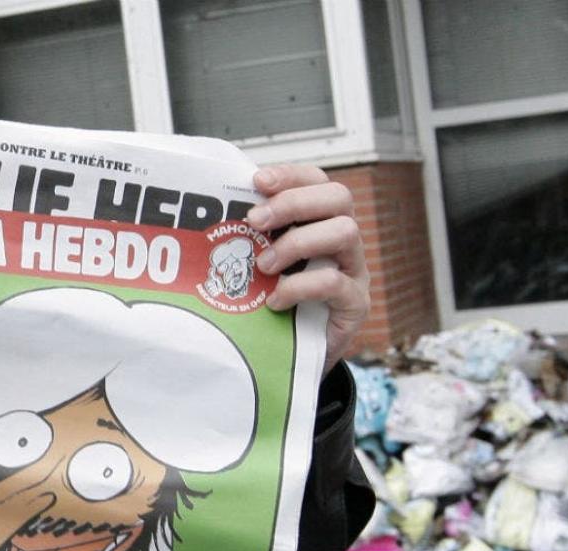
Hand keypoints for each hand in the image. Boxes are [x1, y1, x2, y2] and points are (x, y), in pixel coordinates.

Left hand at [247, 164, 369, 377]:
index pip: (318, 181)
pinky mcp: (356, 304)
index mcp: (321, 222)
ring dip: (297, 243)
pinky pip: (336, 283)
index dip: (291, 175)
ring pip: (345, 232)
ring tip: (264, 266)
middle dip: (292, 203)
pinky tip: (274, 300)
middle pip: (339, 197)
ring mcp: (355, 270)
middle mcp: (343, 241)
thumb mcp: (261, 265)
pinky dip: (299, 287)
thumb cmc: (274, 304)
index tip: (257, 181)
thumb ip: (252, 239)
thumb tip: (212, 211)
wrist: (294, 357)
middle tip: (254, 221)